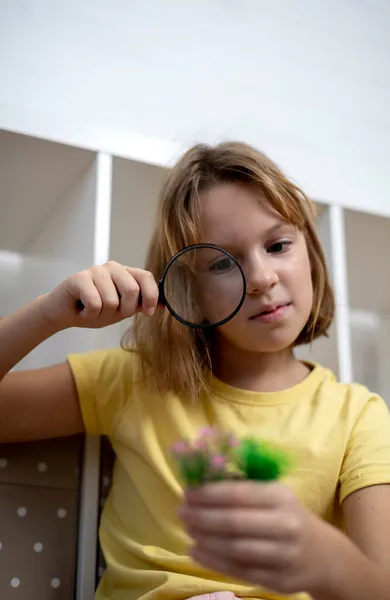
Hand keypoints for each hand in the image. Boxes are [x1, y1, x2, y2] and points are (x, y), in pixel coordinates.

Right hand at [39, 261, 159, 330]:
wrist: (62, 314)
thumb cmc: (93, 310)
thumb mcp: (121, 310)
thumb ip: (140, 305)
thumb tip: (165, 305)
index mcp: (125, 273)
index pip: (146, 277)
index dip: (151, 296)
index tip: (148, 313)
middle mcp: (111, 267)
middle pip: (131, 289)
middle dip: (123, 310)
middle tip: (109, 312)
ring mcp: (95, 270)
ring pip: (112, 301)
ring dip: (102, 314)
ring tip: (93, 310)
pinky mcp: (78, 278)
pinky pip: (95, 303)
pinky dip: (89, 314)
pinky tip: (82, 309)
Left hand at [180, 481, 335, 596]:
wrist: (325, 556)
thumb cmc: (289, 517)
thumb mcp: (276, 495)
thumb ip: (245, 489)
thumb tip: (202, 481)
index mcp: (281, 498)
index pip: (238, 494)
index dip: (209, 494)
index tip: (188, 493)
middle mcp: (284, 525)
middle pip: (234, 522)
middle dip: (202, 517)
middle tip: (182, 512)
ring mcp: (283, 555)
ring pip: (235, 549)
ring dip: (205, 540)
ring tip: (188, 531)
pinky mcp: (278, 580)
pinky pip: (240, 571)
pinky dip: (214, 562)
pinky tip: (197, 551)